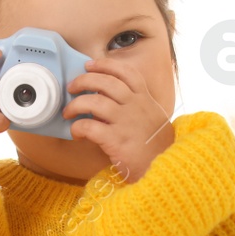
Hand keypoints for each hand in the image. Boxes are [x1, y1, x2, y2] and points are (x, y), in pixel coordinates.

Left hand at [64, 58, 174, 181]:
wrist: (166, 170)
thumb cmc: (158, 148)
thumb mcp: (154, 119)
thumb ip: (138, 107)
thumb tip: (113, 101)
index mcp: (145, 99)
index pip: (125, 72)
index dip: (105, 65)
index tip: (89, 65)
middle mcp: (135, 106)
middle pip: (105, 82)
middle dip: (83, 80)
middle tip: (72, 86)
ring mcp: (126, 122)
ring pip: (93, 101)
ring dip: (75, 104)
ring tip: (68, 111)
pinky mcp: (116, 140)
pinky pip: (89, 126)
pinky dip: (77, 127)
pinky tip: (76, 133)